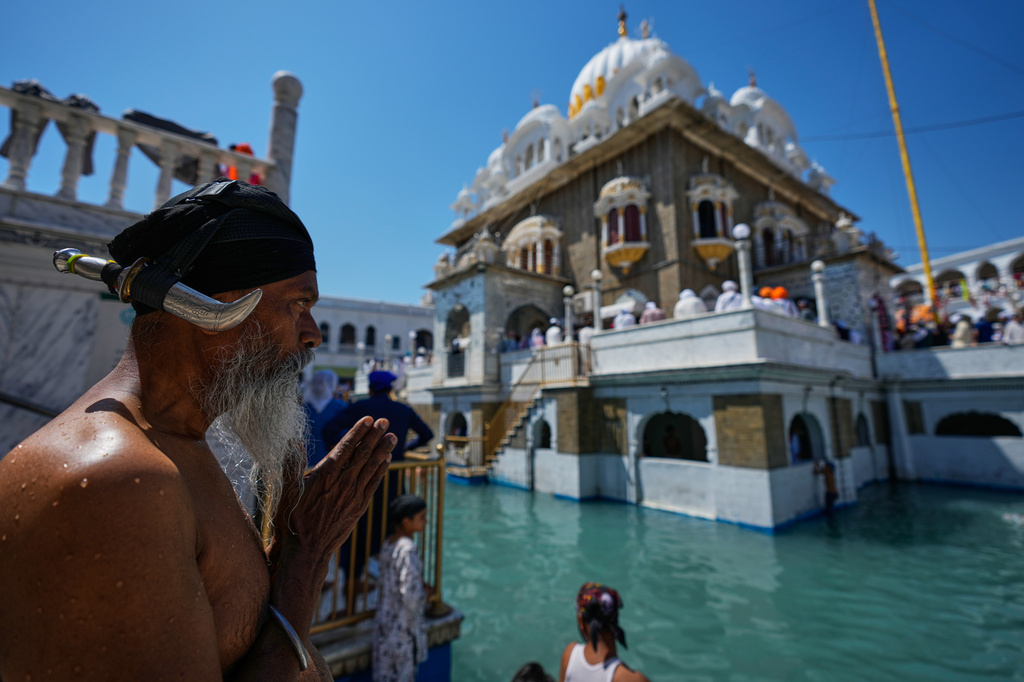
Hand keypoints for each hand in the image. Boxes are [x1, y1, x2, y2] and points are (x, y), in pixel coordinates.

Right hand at [272, 416, 394, 562]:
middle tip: (385, 421)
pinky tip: (387, 460)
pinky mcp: (359, 507)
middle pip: (363, 454)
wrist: (307, 549)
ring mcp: (353, 495)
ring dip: (383, 450)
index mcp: (325, 475)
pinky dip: (381, 470)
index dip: (358, 432)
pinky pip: (373, 484)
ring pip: (371, 467)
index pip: (346, 447)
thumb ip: (292, 465)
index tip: (368, 419)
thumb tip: (293, 441)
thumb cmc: (293, 519)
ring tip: (392, 437)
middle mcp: (342, 483)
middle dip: (375, 436)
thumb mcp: (287, 491)